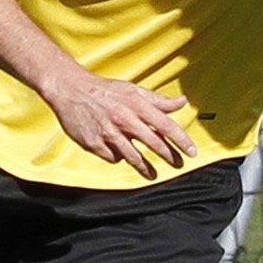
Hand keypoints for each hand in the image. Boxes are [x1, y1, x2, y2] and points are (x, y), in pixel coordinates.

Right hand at [44, 64, 192, 175]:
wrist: (70, 89)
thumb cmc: (104, 90)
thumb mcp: (133, 90)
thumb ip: (158, 100)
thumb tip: (182, 101)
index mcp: (136, 105)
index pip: (166, 126)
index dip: (181, 141)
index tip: (192, 152)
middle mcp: (124, 119)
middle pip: (153, 144)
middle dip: (169, 156)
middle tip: (178, 164)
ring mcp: (108, 133)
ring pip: (133, 156)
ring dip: (146, 167)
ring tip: (152, 174)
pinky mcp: (94, 143)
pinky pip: (112, 157)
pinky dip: (117, 157)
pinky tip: (119, 154)